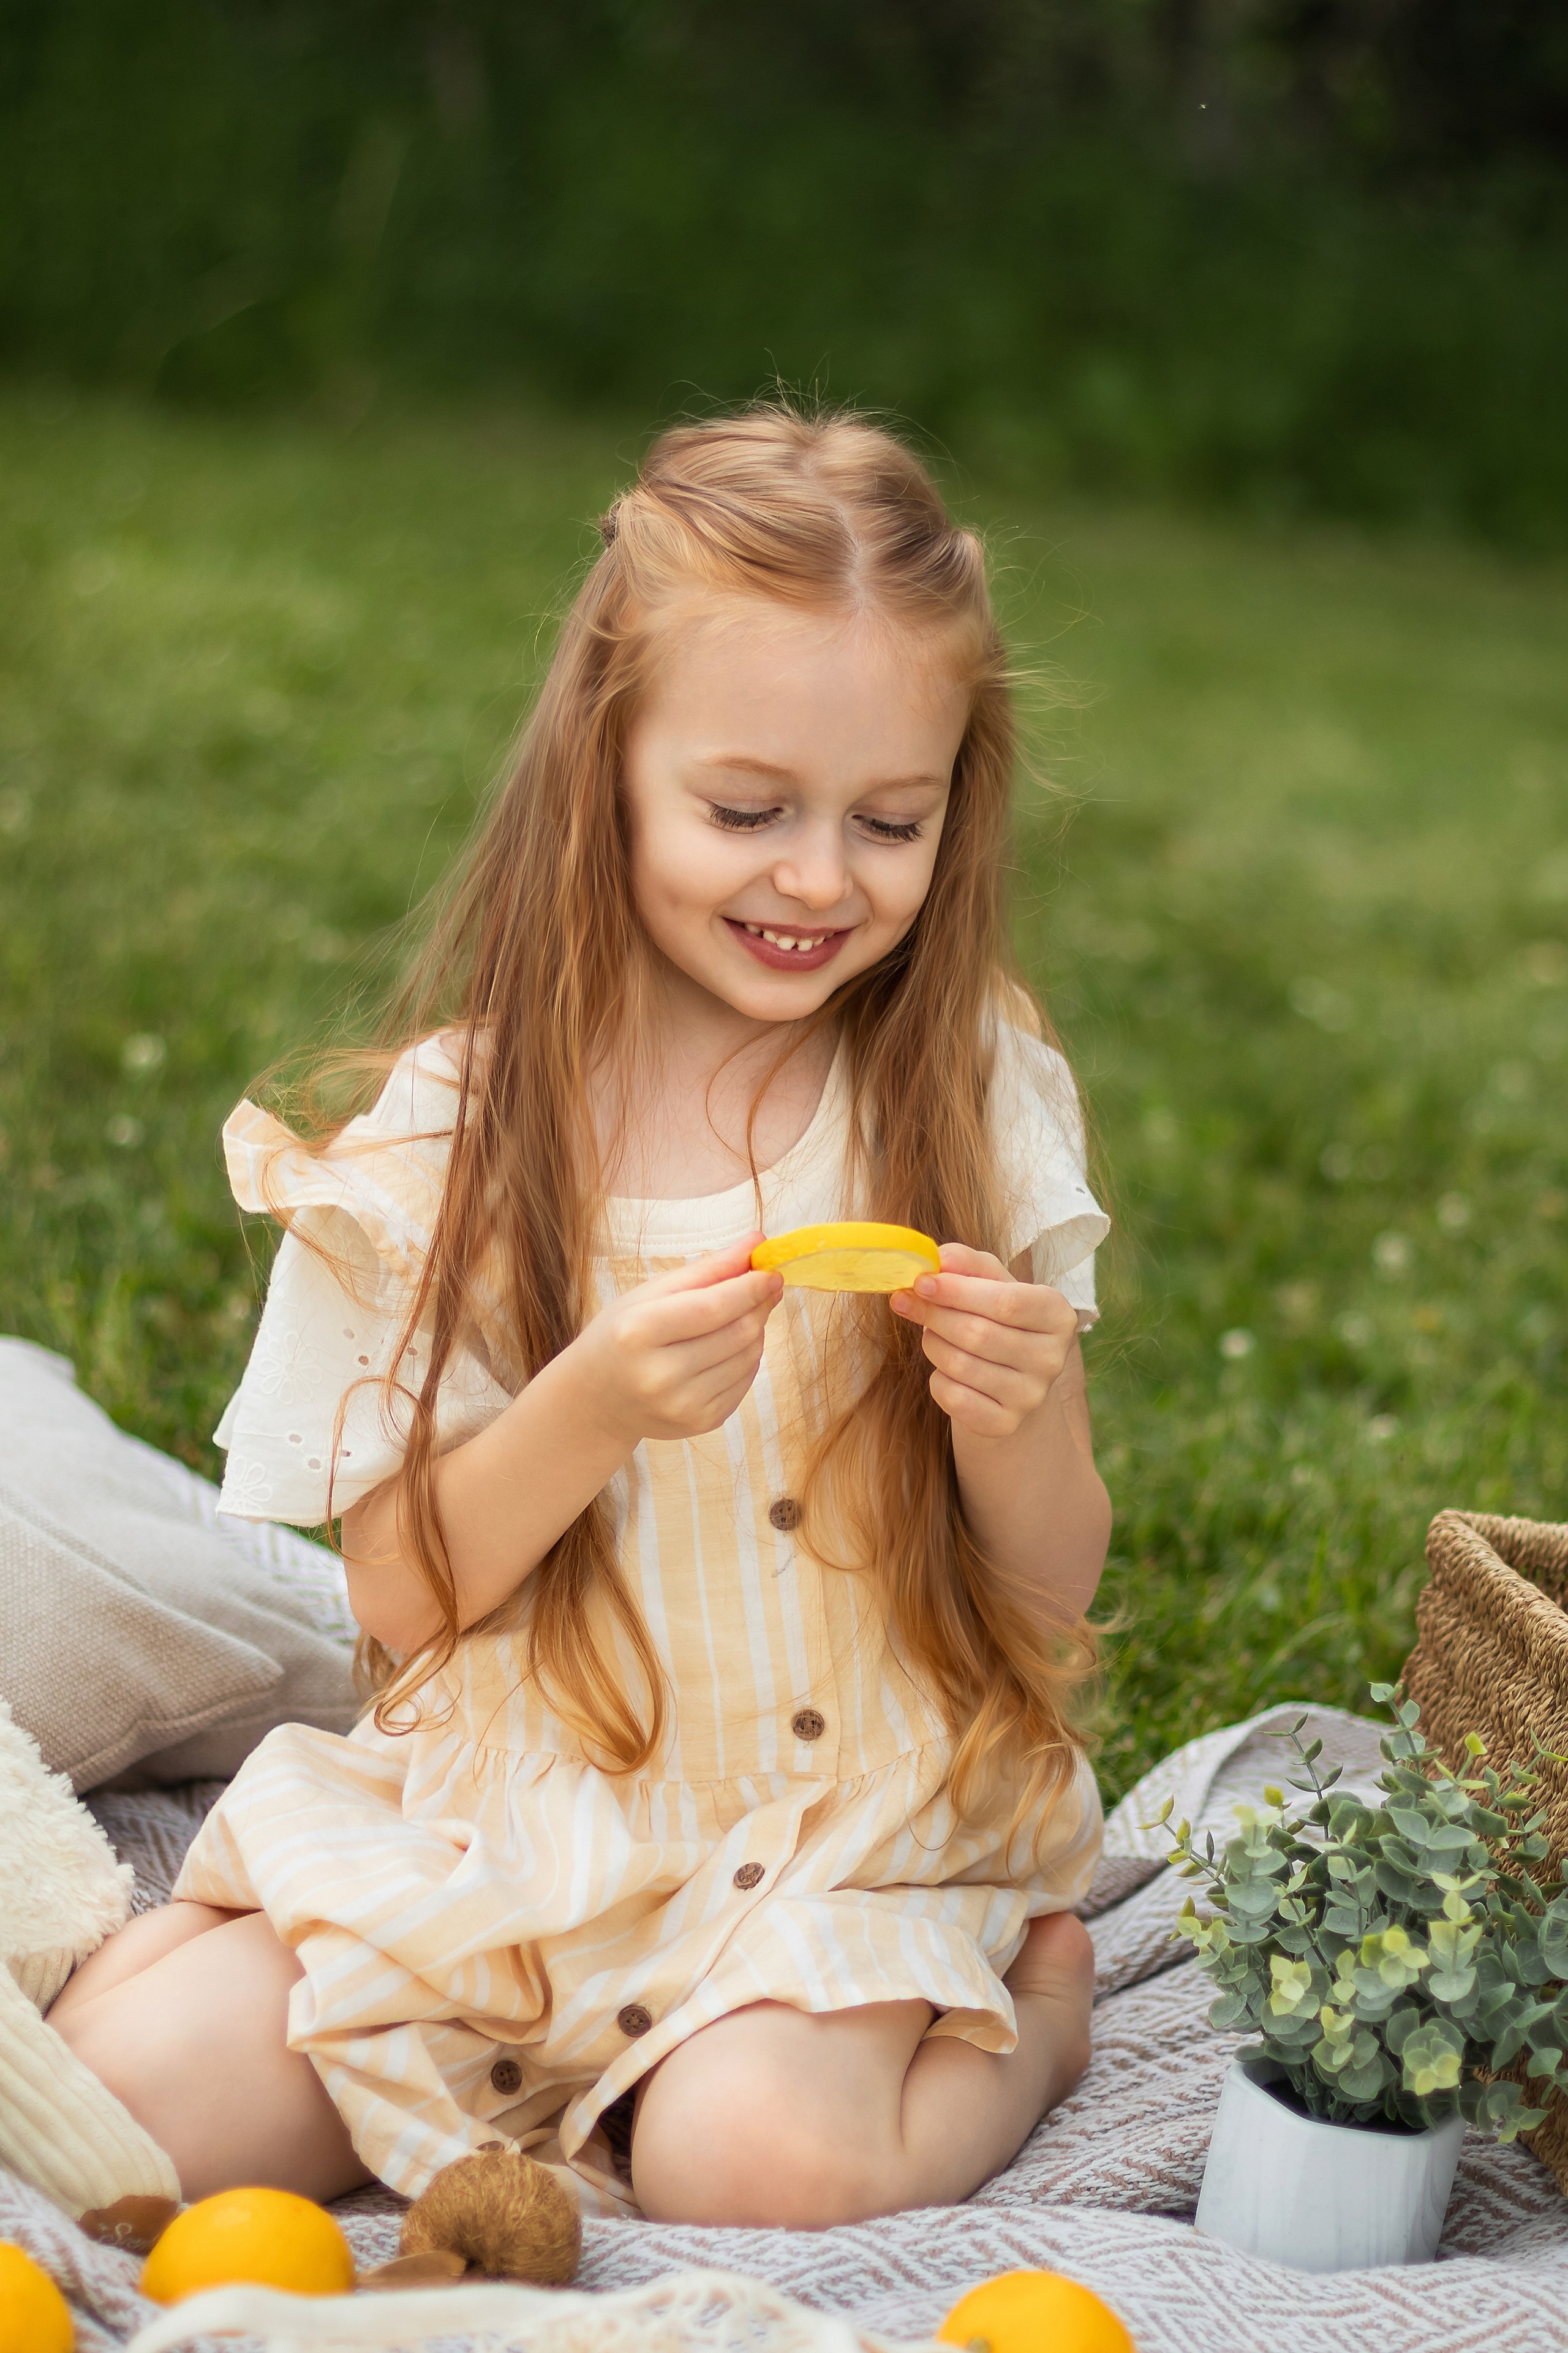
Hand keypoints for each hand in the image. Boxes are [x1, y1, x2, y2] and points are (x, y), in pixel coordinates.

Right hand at [566, 1234, 782, 1448]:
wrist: (596, 1398)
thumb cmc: (622, 1335)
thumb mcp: (650, 1294)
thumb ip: (706, 1269)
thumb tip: (757, 1243)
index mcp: (638, 1333)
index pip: (712, 1307)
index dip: (750, 1287)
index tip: (771, 1272)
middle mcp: (659, 1376)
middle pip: (737, 1332)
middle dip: (759, 1305)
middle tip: (765, 1288)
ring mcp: (682, 1406)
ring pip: (749, 1357)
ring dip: (755, 1330)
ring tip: (739, 1317)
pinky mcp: (700, 1423)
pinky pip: (746, 1382)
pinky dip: (747, 1358)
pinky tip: (728, 1348)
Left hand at [890, 1242, 1077, 1438]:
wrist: (1010, 1377)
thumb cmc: (998, 1319)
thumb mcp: (991, 1283)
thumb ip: (968, 1263)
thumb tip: (939, 1258)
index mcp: (1057, 1314)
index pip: (1006, 1302)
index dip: (957, 1291)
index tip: (921, 1282)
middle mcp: (1052, 1358)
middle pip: (979, 1334)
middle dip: (934, 1315)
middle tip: (906, 1300)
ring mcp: (1031, 1396)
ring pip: (961, 1365)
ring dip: (933, 1344)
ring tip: (932, 1333)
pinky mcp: (1006, 1423)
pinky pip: (953, 1398)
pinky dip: (937, 1379)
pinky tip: (945, 1369)